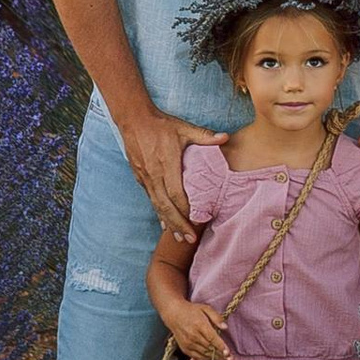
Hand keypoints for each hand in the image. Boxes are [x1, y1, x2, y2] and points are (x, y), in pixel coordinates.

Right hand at [120, 109, 224, 239]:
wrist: (133, 119)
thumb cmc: (161, 124)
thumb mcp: (184, 127)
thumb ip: (204, 136)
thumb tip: (226, 137)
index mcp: (167, 163)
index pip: (176, 193)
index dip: (186, 209)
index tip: (197, 221)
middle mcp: (154, 174)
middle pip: (165, 206)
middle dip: (177, 224)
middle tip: (189, 239)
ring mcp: (145, 177)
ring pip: (156, 205)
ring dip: (167, 222)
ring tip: (178, 238)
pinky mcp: (139, 177)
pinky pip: (150, 199)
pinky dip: (158, 212)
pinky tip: (164, 222)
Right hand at [166, 301, 232, 359]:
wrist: (174, 314)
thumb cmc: (192, 311)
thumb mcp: (205, 308)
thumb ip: (216, 317)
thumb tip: (225, 327)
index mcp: (199, 324)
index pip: (212, 338)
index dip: (220, 346)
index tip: (228, 353)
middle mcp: (193, 336)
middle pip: (209, 348)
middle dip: (221, 355)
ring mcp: (188, 343)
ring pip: (204, 354)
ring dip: (215, 359)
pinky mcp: (185, 349)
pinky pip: (197, 357)